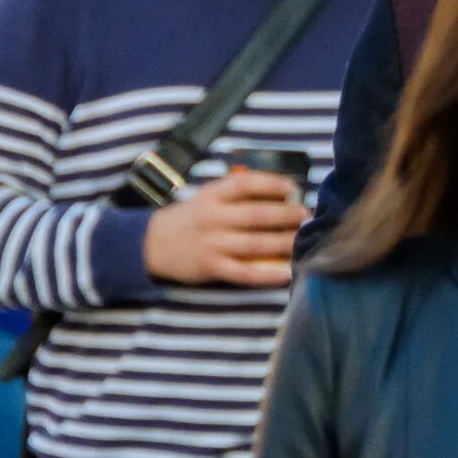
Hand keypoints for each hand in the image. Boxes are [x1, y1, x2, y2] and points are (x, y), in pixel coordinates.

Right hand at [143, 170, 306, 287]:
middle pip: (256, 215)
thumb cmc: (190, 218)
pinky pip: (244, 273)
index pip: (245, 184)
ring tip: (303, 239)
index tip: (293, 186)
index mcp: (212, 196)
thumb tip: (280, 192)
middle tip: (306, 215)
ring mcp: (213, 245)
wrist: (151, 244)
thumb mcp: (207, 197)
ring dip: (283, 242)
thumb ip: (236, 194)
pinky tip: (287, 272)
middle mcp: (213, 218)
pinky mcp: (211, 268)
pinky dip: (267, 274)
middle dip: (286, 215)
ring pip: (255, 244)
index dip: (272, 183)